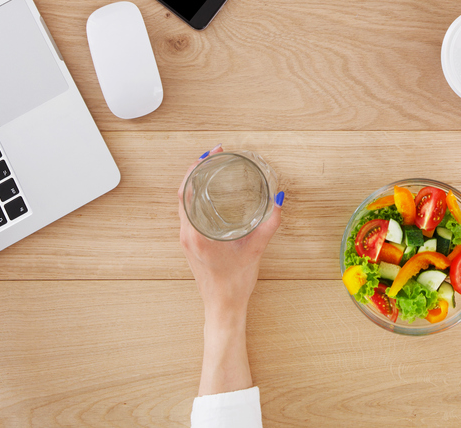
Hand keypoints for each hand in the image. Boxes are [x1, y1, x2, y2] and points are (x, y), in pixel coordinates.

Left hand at [178, 146, 282, 324]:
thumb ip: (269, 223)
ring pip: (184, 202)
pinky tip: (210, 193)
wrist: (223, 307)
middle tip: (214, 155)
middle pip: (183, 192)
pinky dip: (196, 197)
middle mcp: (186, 233)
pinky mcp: (190, 243)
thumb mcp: (256, 250)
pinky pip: (188, 212)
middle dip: (197, 170)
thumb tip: (278, 199)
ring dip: (195, 183)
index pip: (186, 191)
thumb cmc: (235, 283)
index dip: (196, 168)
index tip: (211, 154)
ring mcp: (186, 239)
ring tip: (211, 168)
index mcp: (196, 233)